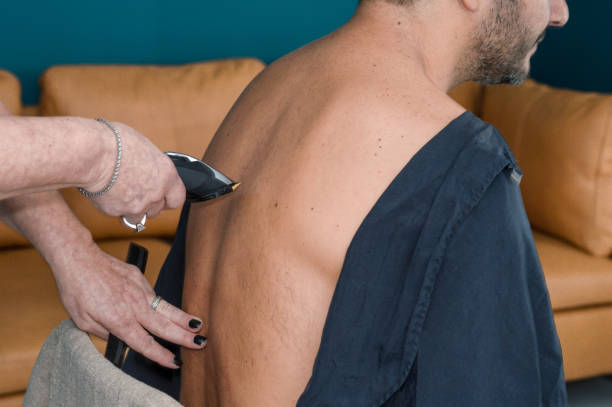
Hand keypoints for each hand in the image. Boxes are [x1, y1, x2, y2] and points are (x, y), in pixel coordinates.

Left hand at [53, 239, 204, 368]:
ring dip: (184, 318)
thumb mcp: (83, 321)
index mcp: (119, 320)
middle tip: (200, 342)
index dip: (160, 355)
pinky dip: (162, 304)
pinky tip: (168, 310)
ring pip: (167, 308)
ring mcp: (140, 290)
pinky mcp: (140, 278)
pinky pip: (154, 295)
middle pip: (164, 325)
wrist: (79, 259)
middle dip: (184, 336)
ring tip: (199, 324)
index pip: (144, 343)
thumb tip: (121, 337)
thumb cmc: (77, 290)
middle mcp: (134, 306)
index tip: (174, 362)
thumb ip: (106, 332)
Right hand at [86, 121, 185, 223]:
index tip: (162, 196)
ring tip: (120, 193)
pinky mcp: (119, 211)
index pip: (178, 197)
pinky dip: (115, 208)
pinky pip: (119, 215)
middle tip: (136, 192)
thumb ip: (151, 163)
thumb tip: (147, 165)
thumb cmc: (114, 142)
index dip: (168, 198)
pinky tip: (107, 194)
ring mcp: (139, 205)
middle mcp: (156, 192)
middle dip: (149, 204)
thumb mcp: (143, 146)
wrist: (93, 154)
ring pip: (139, 217)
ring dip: (132, 209)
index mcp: (167, 174)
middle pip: (158, 209)